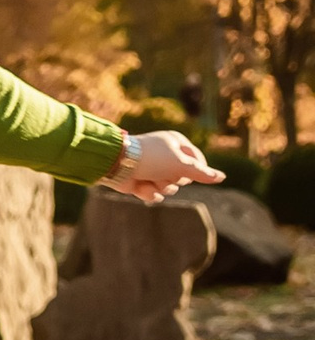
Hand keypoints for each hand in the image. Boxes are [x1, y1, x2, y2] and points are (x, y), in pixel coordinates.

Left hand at [106, 128, 222, 201]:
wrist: (117, 163)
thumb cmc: (151, 158)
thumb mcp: (181, 164)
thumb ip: (202, 172)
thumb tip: (222, 177)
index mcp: (177, 143)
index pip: (199, 162)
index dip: (194, 170)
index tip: (182, 168)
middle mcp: (167, 156)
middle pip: (185, 178)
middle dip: (173, 179)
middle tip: (161, 170)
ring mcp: (154, 169)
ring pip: (170, 189)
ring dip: (160, 186)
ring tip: (148, 177)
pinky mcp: (143, 181)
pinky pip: (156, 195)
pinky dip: (148, 193)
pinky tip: (139, 185)